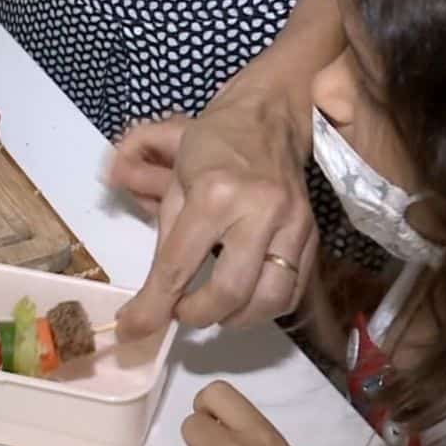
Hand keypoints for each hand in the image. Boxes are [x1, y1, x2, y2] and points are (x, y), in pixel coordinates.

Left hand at [113, 95, 317, 335]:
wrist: (268, 117)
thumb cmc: (212, 146)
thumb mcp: (173, 184)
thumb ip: (161, 241)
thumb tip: (144, 299)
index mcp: (214, 195)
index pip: (177, 267)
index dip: (152, 306)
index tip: (132, 328)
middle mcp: (258, 212)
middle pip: (229, 292)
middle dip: (197, 315)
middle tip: (180, 311)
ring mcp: (292, 224)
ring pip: (269, 300)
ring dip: (234, 318)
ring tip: (213, 309)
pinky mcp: (313, 235)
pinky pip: (293, 290)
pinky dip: (265, 307)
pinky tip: (244, 300)